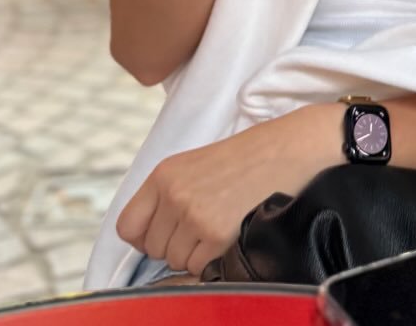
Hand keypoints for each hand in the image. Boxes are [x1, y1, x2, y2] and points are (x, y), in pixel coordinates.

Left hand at [116, 108, 339, 277]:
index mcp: (164, 174)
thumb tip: (151, 235)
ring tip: (220, 226)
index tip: (163, 235)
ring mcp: (194, 215)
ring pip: (175, 261)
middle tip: (203, 227)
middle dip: (175, 245)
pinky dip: (211, 259)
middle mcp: (174, 194)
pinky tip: (229, 234)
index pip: (127, 226)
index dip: (144, 236)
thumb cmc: (248, 155)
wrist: (288, 148)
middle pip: (153, 248)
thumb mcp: (197, 164)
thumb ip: (170, 194)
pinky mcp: (216, 234)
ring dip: (194, 253)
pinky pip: (197, 267)